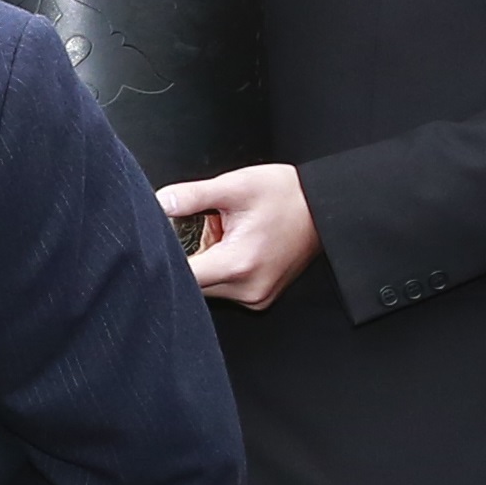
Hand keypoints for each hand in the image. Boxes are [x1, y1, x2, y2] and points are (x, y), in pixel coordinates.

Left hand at [151, 163, 317, 309]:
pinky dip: (222, 270)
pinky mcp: (259, 298)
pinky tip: (235, 248)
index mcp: (238, 265)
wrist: (325, 207)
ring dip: (207, 264)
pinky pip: (225, 289)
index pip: (183, 275)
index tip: (161, 244)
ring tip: (227, 237)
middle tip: (210, 230)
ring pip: (207, 288)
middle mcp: (247, 289)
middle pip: (193, 284)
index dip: (166, 258)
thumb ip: (192, 196)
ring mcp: (255, 297)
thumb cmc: (287, 195)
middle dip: (191, 257)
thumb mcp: (236, 186)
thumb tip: (160, 202)